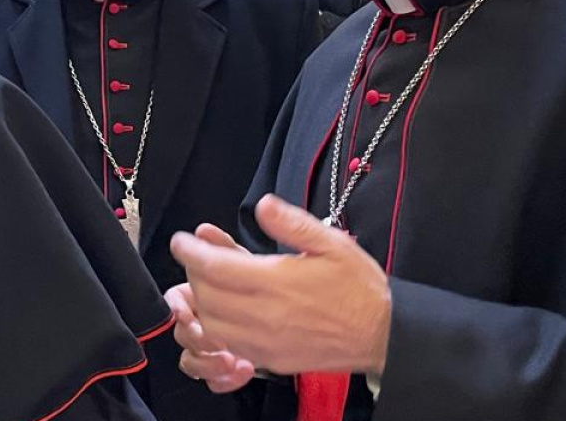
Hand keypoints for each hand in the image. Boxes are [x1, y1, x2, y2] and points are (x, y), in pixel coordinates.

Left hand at [170, 195, 390, 376]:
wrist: (383, 334)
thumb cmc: (359, 287)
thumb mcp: (331, 242)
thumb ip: (291, 223)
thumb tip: (262, 205)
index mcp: (276, 281)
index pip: (214, 267)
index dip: (190, 252)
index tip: (181, 240)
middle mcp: (265, 315)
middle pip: (207, 295)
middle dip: (194, 273)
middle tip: (199, 257)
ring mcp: (266, 341)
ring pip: (213, 323)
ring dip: (203, 301)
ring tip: (210, 282)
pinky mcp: (272, 359)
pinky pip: (230, 345)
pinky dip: (218, 327)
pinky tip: (226, 311)